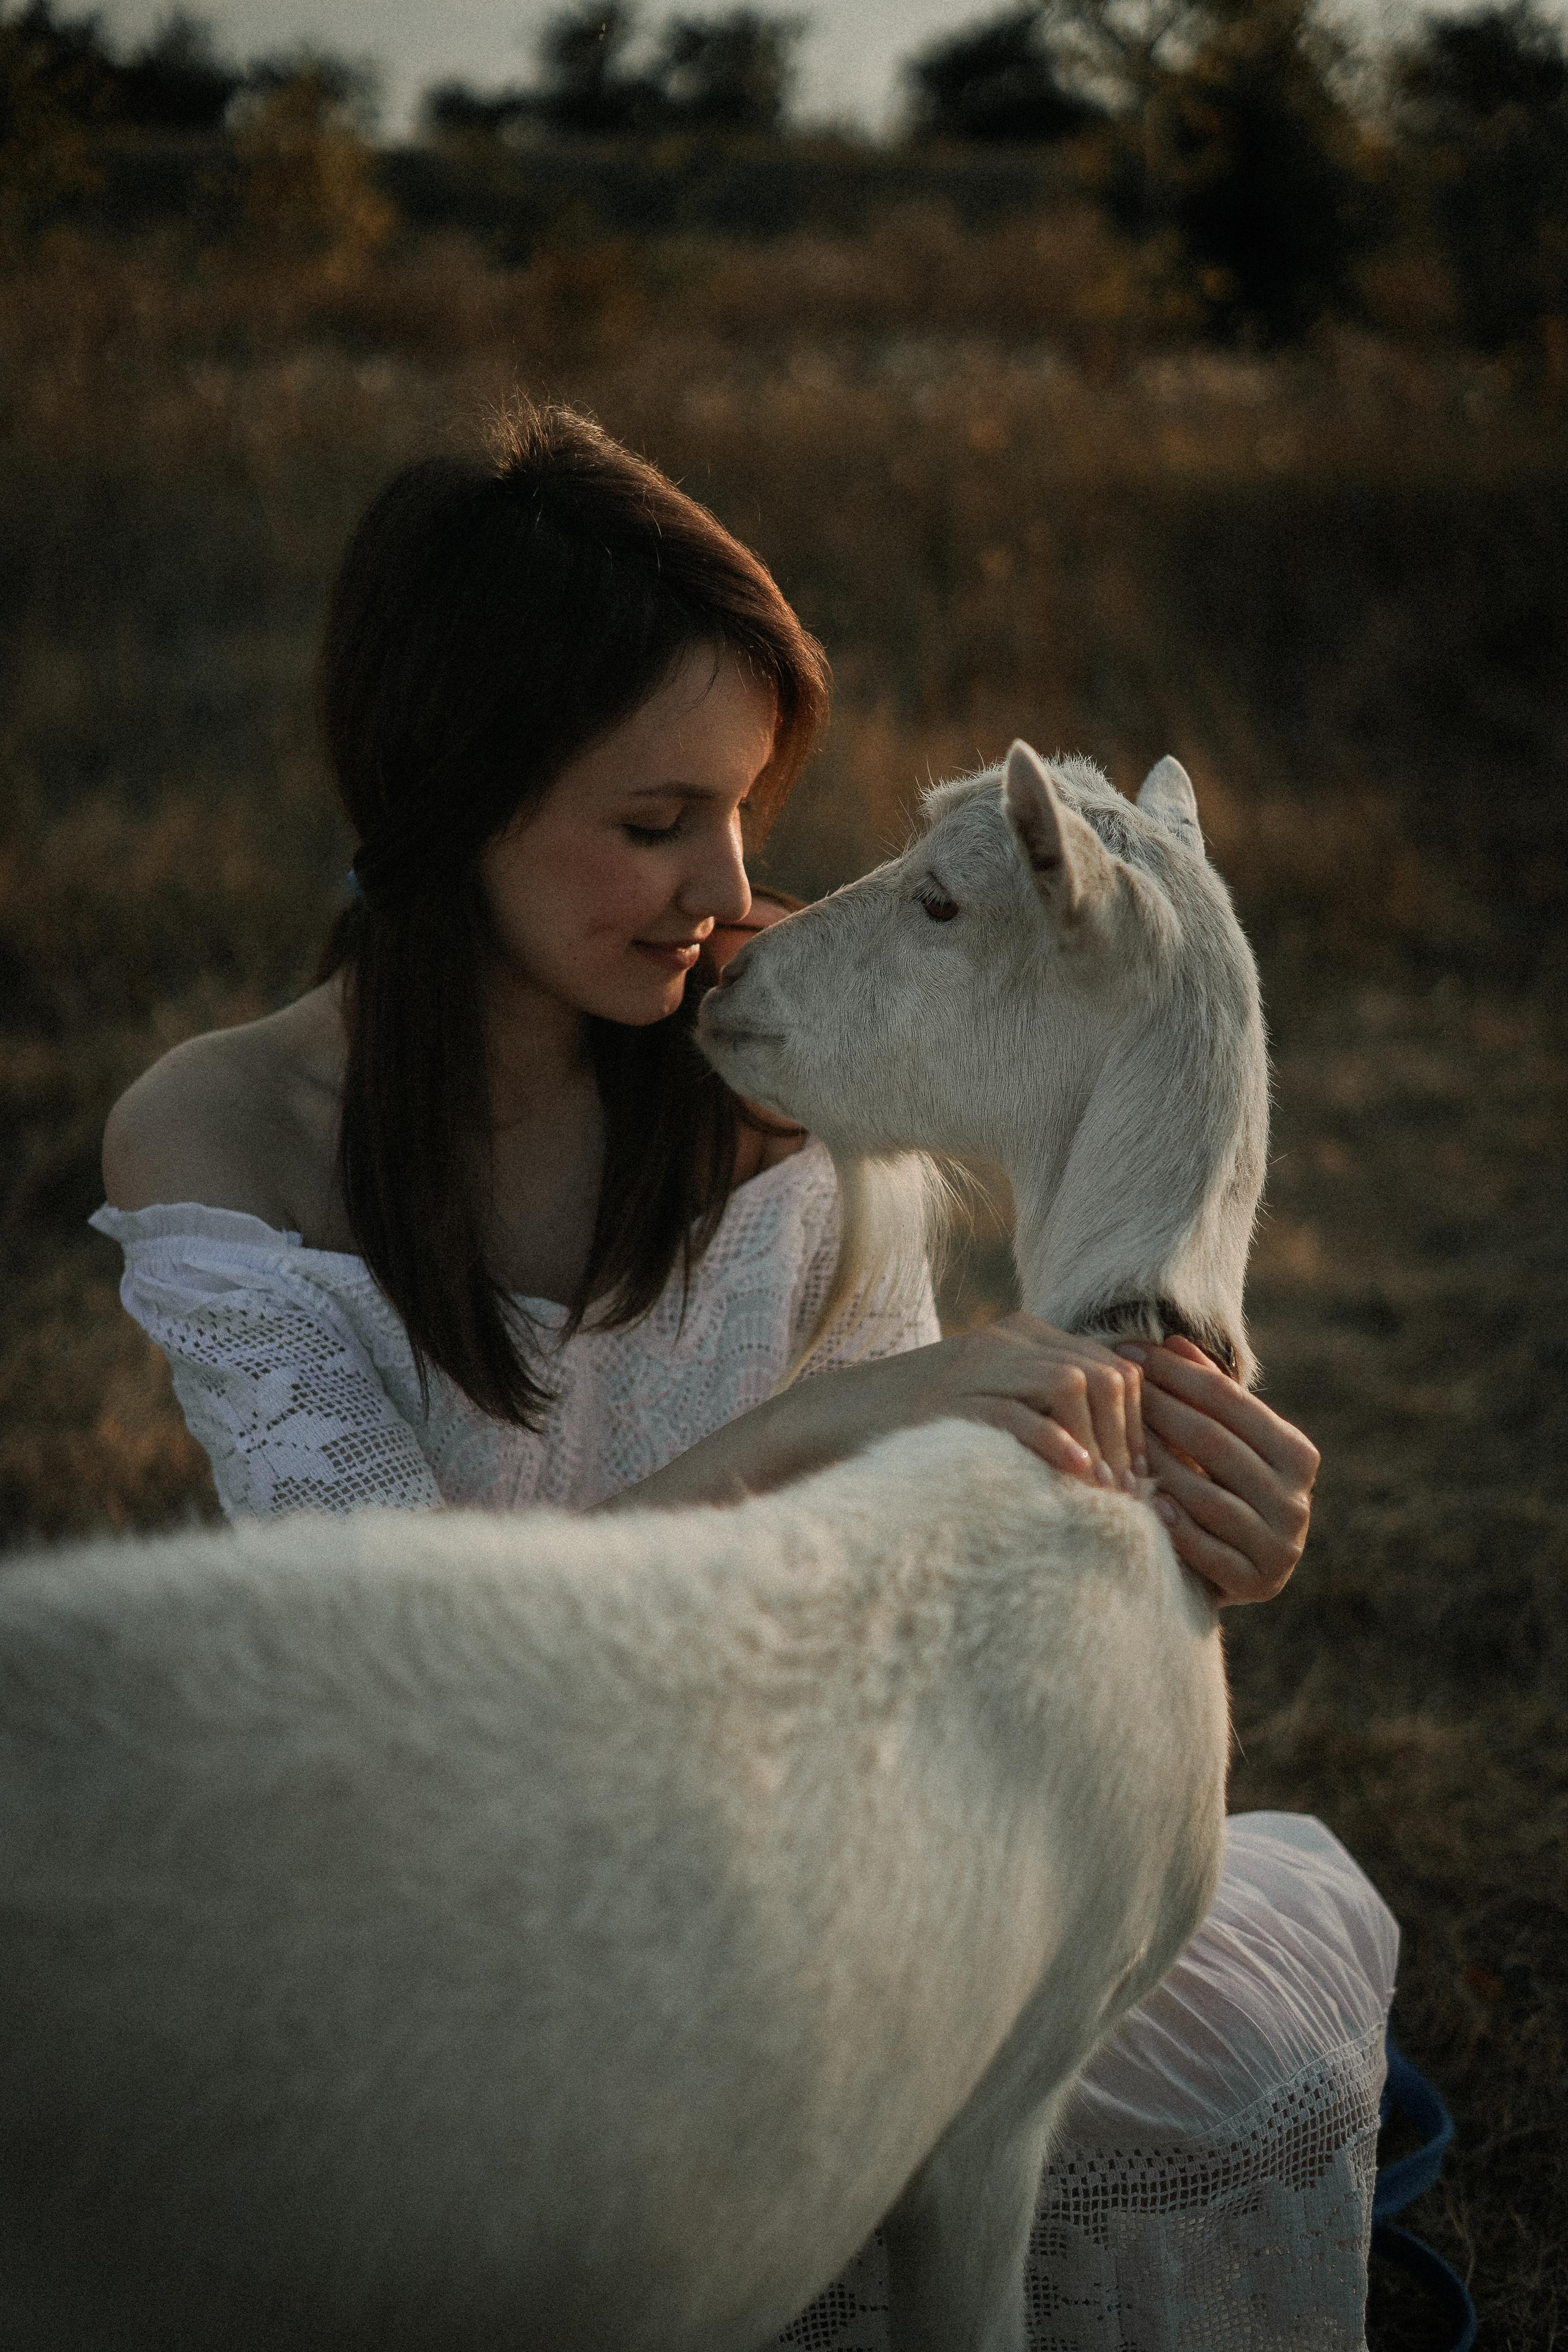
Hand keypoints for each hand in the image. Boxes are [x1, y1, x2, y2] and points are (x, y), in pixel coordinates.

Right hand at [850, 1312, 1146, 1491]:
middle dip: (1125, 1436)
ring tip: (1107, 1491)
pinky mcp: (948, 1400)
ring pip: (1071, 1383)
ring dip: (1099, 1441)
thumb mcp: (995, 1400)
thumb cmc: (924, 1424)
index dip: (1137, 1422)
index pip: (1113, 1365)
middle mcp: (1006, 1340)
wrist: (837, 1417)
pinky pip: (1016, 1410)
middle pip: (1101, 1373)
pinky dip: (1053, 1440)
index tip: (1139, 1475)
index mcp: (1024, 1335)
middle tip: (1128, 1492)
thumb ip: (1045, 1406)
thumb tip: (1114, 1458)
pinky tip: (1075, 1473)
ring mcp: (976, 1365)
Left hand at [1114, 1335, 1318, 1605]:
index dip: (1177, 1372)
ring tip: (1113, 1437)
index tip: (1131, 1350)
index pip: (1229, 1401)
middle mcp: (1297, 1501)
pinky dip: (1176, 1526)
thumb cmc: (1217, 1487)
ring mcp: (1281, 1547)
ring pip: (1208, 1495)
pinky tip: (1145, 1502)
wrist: (1227, 1570)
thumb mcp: (1218, 1437)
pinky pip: (1208, 1550)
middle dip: (1159, 1409)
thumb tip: (1172, 1342)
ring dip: (1156, 1464)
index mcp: (1298, 1455)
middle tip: (1113, 1387)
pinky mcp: (1256, 1584)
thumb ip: (1204, 1393)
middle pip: (1214, 1442)